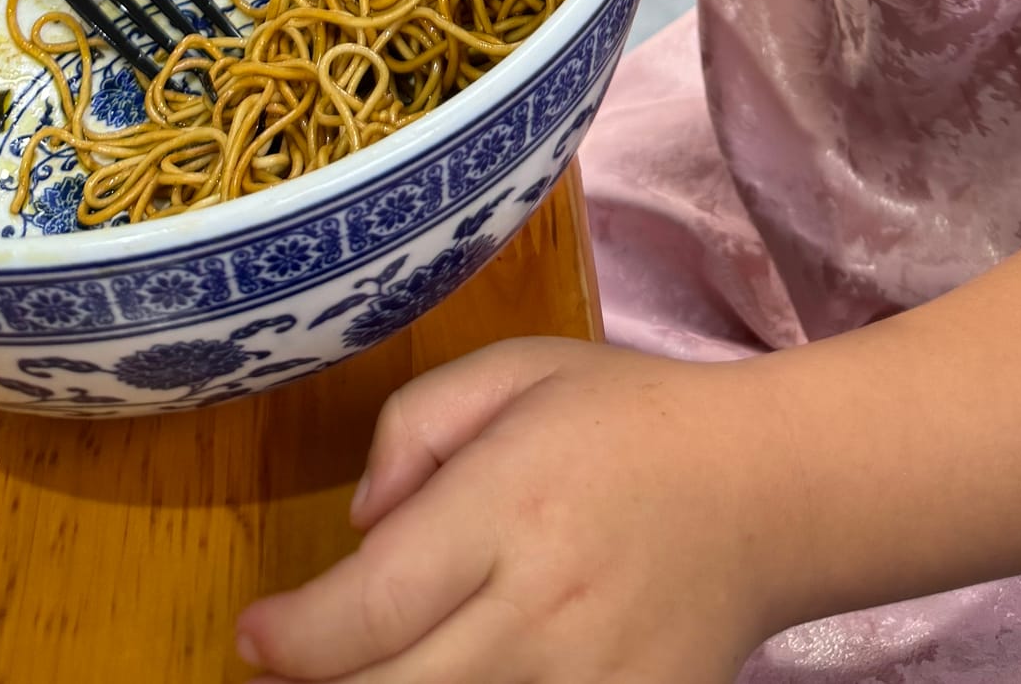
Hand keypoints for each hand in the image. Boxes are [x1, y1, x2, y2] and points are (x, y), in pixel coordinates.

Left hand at [236, 338, 770, 683]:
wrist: (766, 491)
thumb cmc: (626, 419)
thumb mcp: (517, 368)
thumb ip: (415, 424)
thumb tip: (358, 524)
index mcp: (510, 502)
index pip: (373, 605)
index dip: (292, 639)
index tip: (253, 636)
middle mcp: (544, 605)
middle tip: (291, 669)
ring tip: (366, 671)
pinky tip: (454, 676)